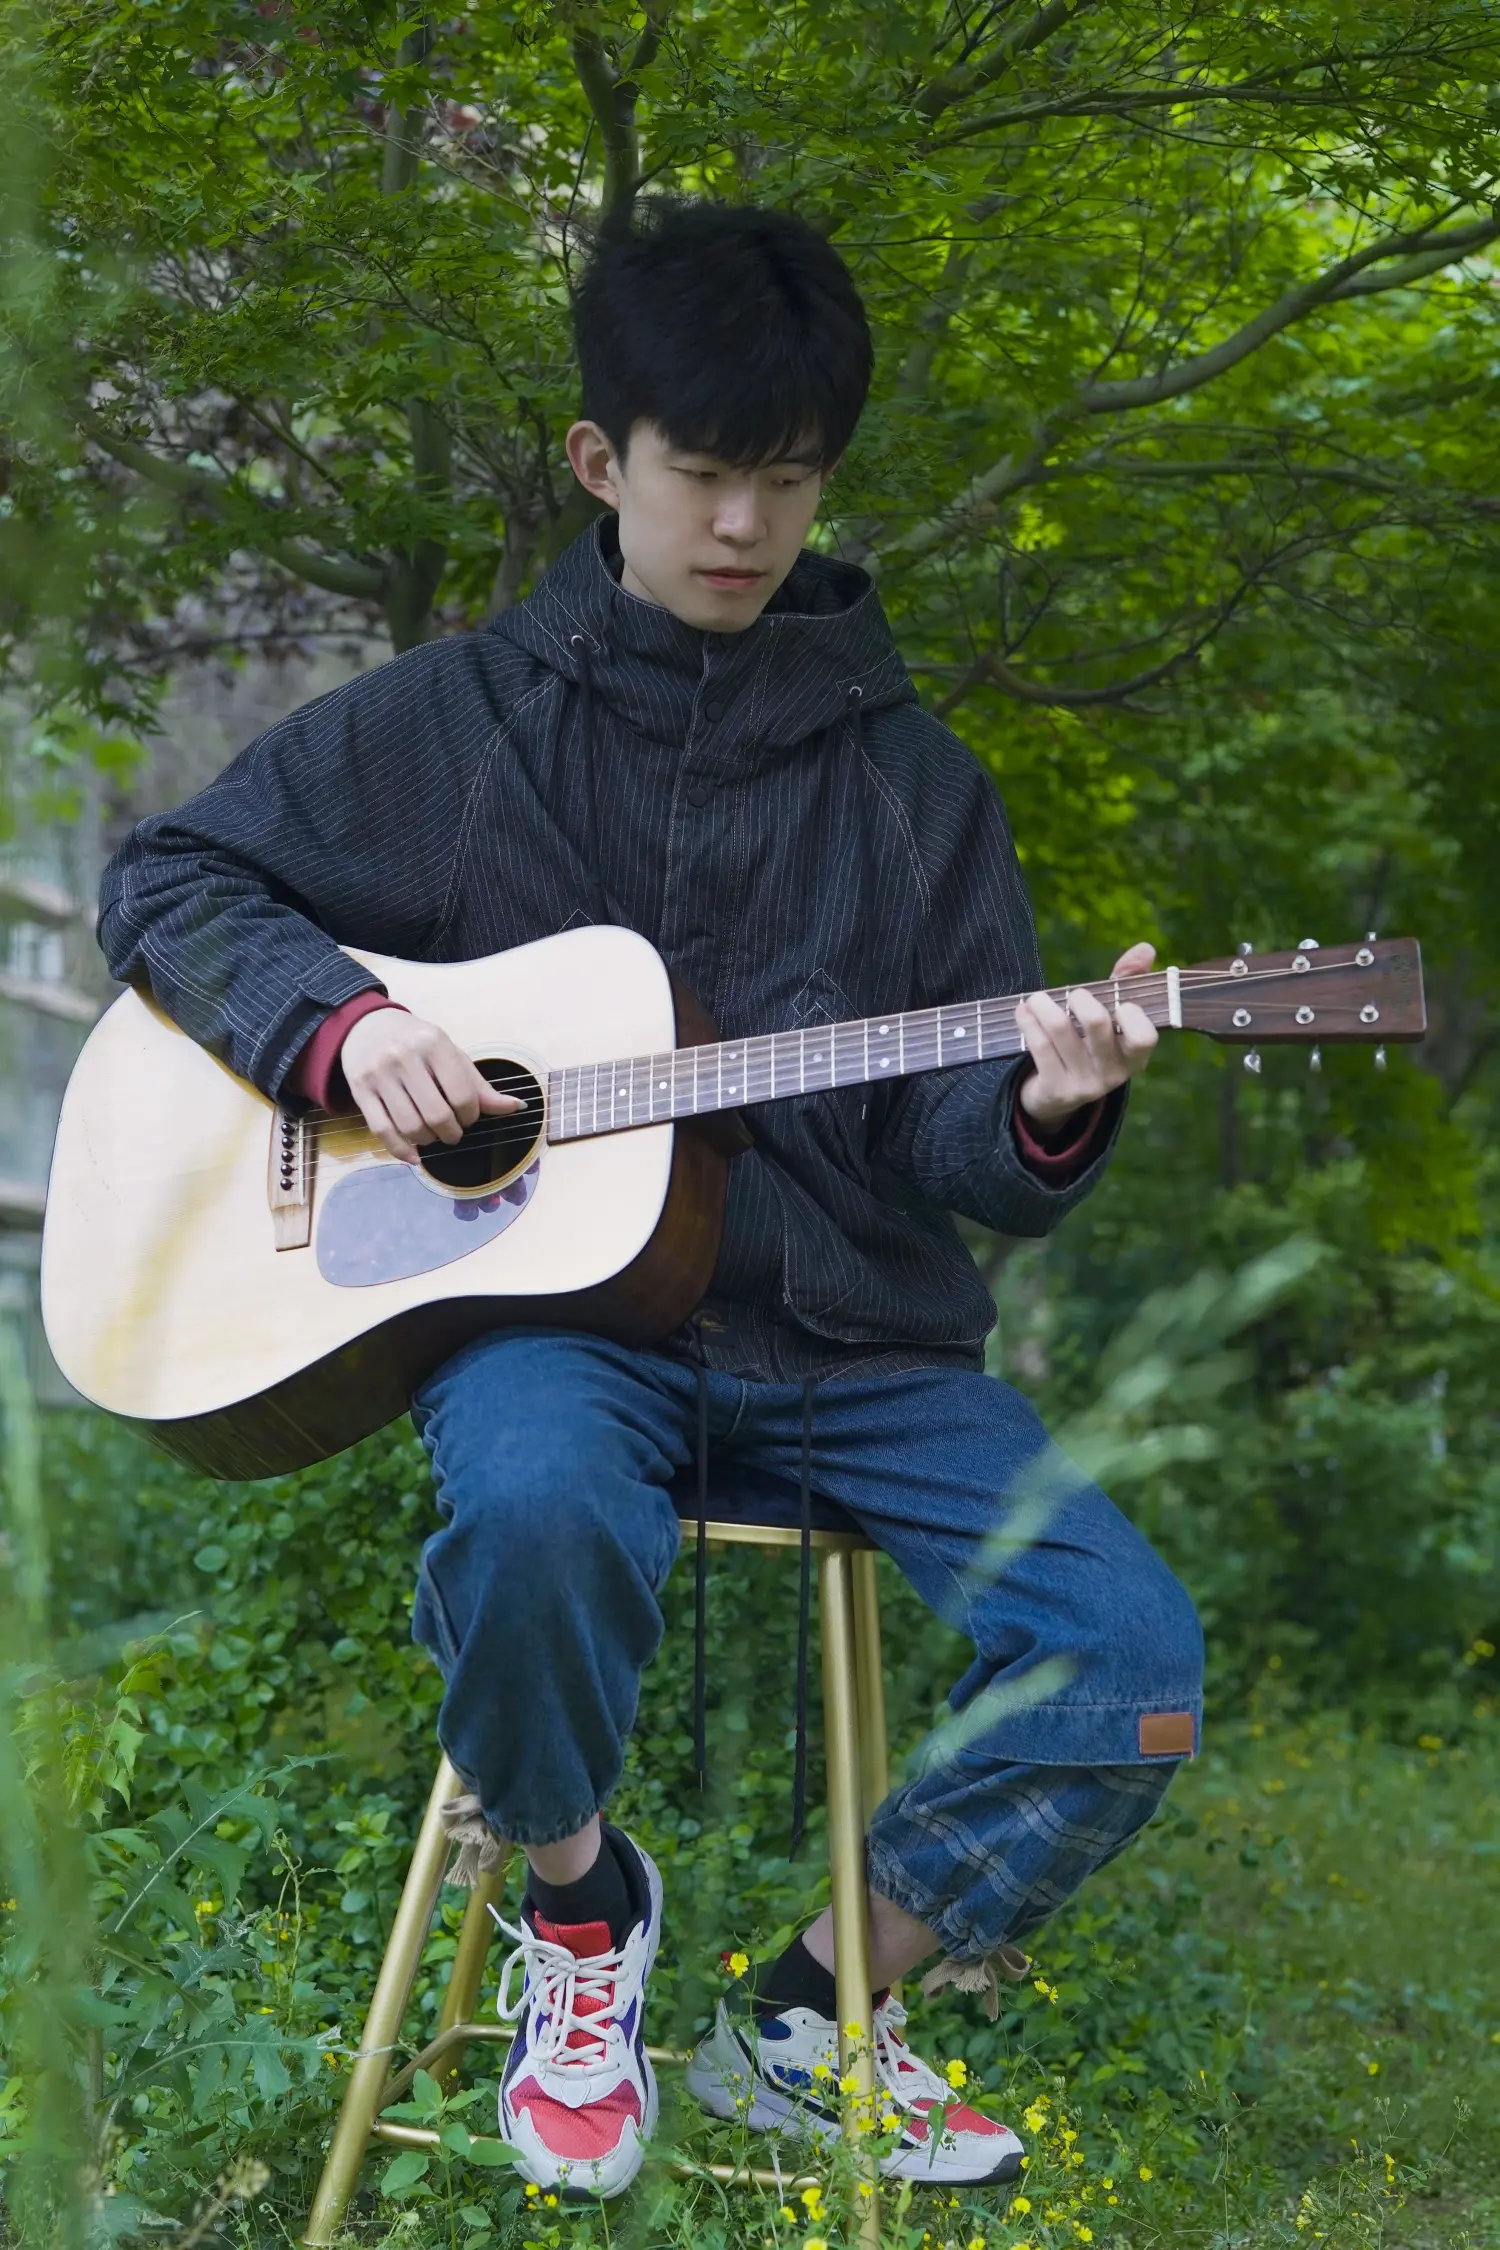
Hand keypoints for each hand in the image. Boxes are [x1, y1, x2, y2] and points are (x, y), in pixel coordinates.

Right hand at [340, 1009, 520, 1163]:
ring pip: (410, 1126)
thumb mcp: (450, 1054)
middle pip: (437, 1115)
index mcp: (434, 1044)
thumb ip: (479, 1084)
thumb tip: (516, 1107)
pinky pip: (382, 1130)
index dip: (471, 1116)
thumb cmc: (416, 1042)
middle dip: (452, 1133)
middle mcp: (404, 1057)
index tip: (469, 1117)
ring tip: (433, 1136)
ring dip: (428, 1141)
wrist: (366, 1025)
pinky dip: (401, 1150)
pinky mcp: (360, 1091)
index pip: (462, 1095)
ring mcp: (379, 1074)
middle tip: (453, 1132)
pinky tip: (413, 1156)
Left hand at [1016, 942, 1158, 1129]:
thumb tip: (1146, 948)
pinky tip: (1022, 1012)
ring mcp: (1084, 1084)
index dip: (1131, 1015)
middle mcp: (1113, 1074)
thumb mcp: (1110, 1016)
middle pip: (1097, 1022)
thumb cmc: (1089, 1044)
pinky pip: (1038, 1044)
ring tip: (1036, 999)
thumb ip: (1127, 981)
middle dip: (1079, 998)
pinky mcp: (1056, 1090)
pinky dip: (1027, 1021)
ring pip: (1059, 1028)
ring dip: (1042, 1004)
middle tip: (1072, 995)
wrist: (1056, 1096)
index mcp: (1134, 1057)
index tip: (1118, 1004)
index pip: (1144, 1037)